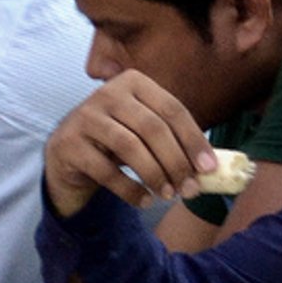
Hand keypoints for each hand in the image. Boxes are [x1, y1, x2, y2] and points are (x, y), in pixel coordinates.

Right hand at [43, 71, 217, 220]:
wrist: (68, 154)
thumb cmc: (117, 142)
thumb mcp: (145, 132)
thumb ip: (174, 140)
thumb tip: (213, 167)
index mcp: (133, 82)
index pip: (172, 109)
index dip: (193, 140)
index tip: (209, 168)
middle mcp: (106, 93)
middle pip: (152, 128)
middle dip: (176, 162)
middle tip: (190, 189)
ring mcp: (84, 117)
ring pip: (129, 146)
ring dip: (155, 175)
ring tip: (167, 195)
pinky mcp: (68, 143)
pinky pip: (106, 170)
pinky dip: (130, 189)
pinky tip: (144, 200)